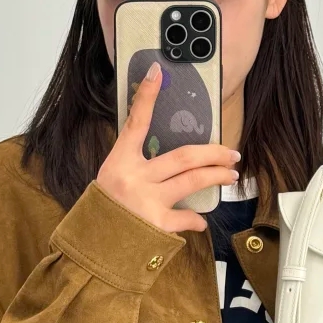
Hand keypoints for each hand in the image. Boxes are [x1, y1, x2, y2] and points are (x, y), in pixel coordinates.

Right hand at [96, 60, 240, 233]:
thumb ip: (136, 168)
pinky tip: (201, 221)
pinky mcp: (157, 224)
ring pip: (193, 181)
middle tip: (231, 153)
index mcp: (119, 162)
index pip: (136, 122)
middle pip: (184, 156)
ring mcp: (146, 201)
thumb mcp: (110, 182)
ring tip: (230, 175)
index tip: (157, 73)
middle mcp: (134, 178)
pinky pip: (186, 217)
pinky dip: (196, 220)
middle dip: (213, 152)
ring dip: (216, 176)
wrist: (92, 249)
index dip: (147, 96)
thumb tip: (169, 162)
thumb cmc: (102, 214)